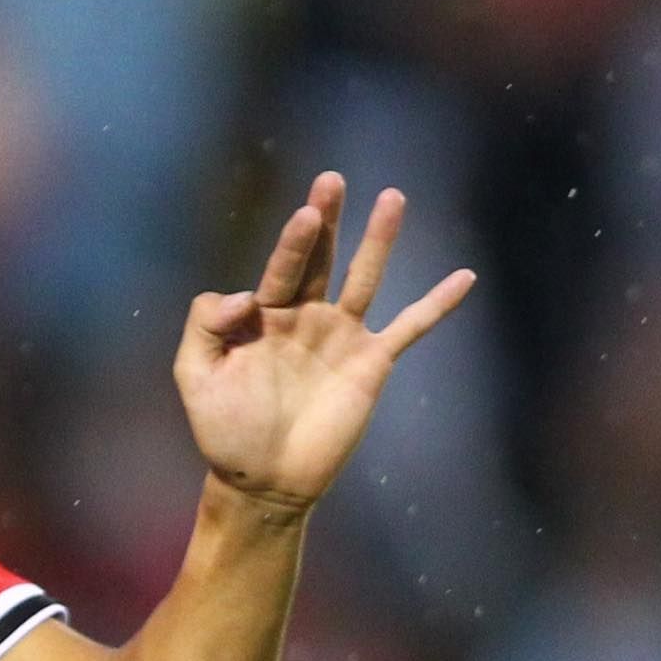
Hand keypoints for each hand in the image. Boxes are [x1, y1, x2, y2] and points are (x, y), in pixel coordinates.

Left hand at [175, 172, 474, 517]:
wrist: (263, 482)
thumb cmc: (224, 431)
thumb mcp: (195, 375)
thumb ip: (205, 326)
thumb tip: (246, 295)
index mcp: (263, 313)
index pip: (283, 265)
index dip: (294, 241)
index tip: (303, 219)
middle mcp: (305, 315)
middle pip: (321, 256)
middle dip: (327, 218)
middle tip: (331, 179)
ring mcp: (341, 337)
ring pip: (365, 278)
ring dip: (380, 240)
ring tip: (393, 197)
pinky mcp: (372, 364)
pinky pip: (410, 328)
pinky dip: (437, 304)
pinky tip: (465, 278)